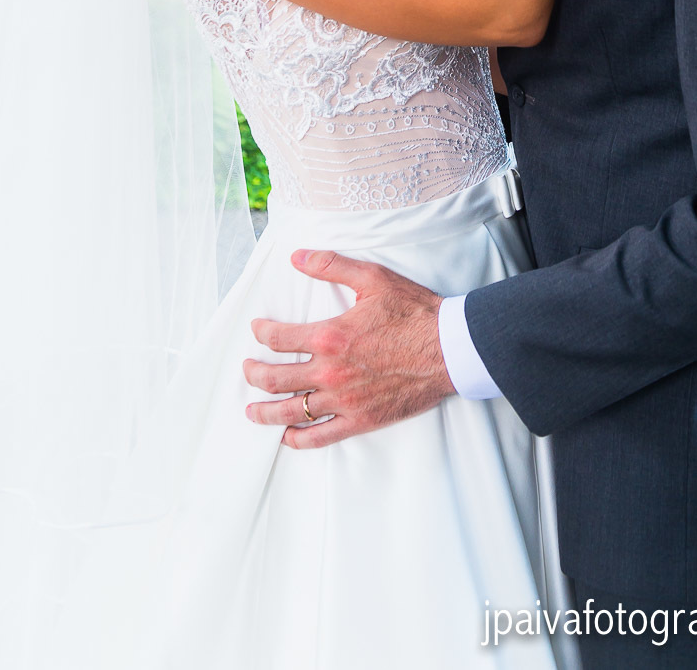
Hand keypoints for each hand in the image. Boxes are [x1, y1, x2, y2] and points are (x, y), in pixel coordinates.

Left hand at [243, 249, 454, 448]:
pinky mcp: (360, 420)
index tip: (258, 330)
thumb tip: (297, 256)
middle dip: (254, 374)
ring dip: (265, 412)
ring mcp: (344, 400)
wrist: (449, 349)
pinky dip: (298, 439)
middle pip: (275, 379)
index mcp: (330, 336)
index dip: (262, 333)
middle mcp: (330, 372)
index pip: (279, 338)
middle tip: (247, 370)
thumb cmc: (414, 312)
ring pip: (291, 411)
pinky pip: (320, 436)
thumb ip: (331, 265)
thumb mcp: (373, 278)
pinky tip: (286, 436)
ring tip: (252, 411)